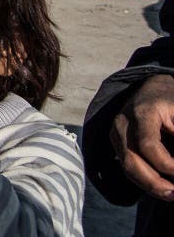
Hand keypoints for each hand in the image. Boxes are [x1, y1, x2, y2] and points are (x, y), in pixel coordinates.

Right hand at [110, 74, 173, 200]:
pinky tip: (160, 187)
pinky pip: (126, 164)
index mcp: (142, 111)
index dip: (167, 164)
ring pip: (126, 165)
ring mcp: (116, 132)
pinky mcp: (115, 141)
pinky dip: (143, 179)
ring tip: (170, 195)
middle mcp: (123, 122)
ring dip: (148, 185)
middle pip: (131, 159)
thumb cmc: (171, 101)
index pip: (148, 145)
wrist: (152, 88)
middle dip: (154, 182)